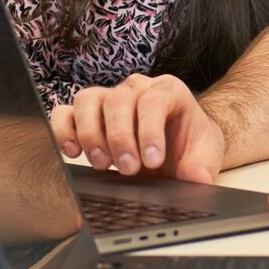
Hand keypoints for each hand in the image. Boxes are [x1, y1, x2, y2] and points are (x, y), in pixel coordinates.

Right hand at [48, 74, 227, 184]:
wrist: (180, 145)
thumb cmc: (190, 145)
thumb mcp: (205, 155)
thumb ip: (201, 166)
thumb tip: (198, 179)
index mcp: (169, 90)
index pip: (154, 100)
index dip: (149, 130)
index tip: (152, 161)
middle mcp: (137, 88)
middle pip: (118, 101)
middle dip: (120, 138)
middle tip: (129, 170)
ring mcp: (109, 97)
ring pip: (88, 100)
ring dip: (91, 134)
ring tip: (102, 164)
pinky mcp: (88, 113)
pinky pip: (65, 112)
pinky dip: (64, 130)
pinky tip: (73, 152)